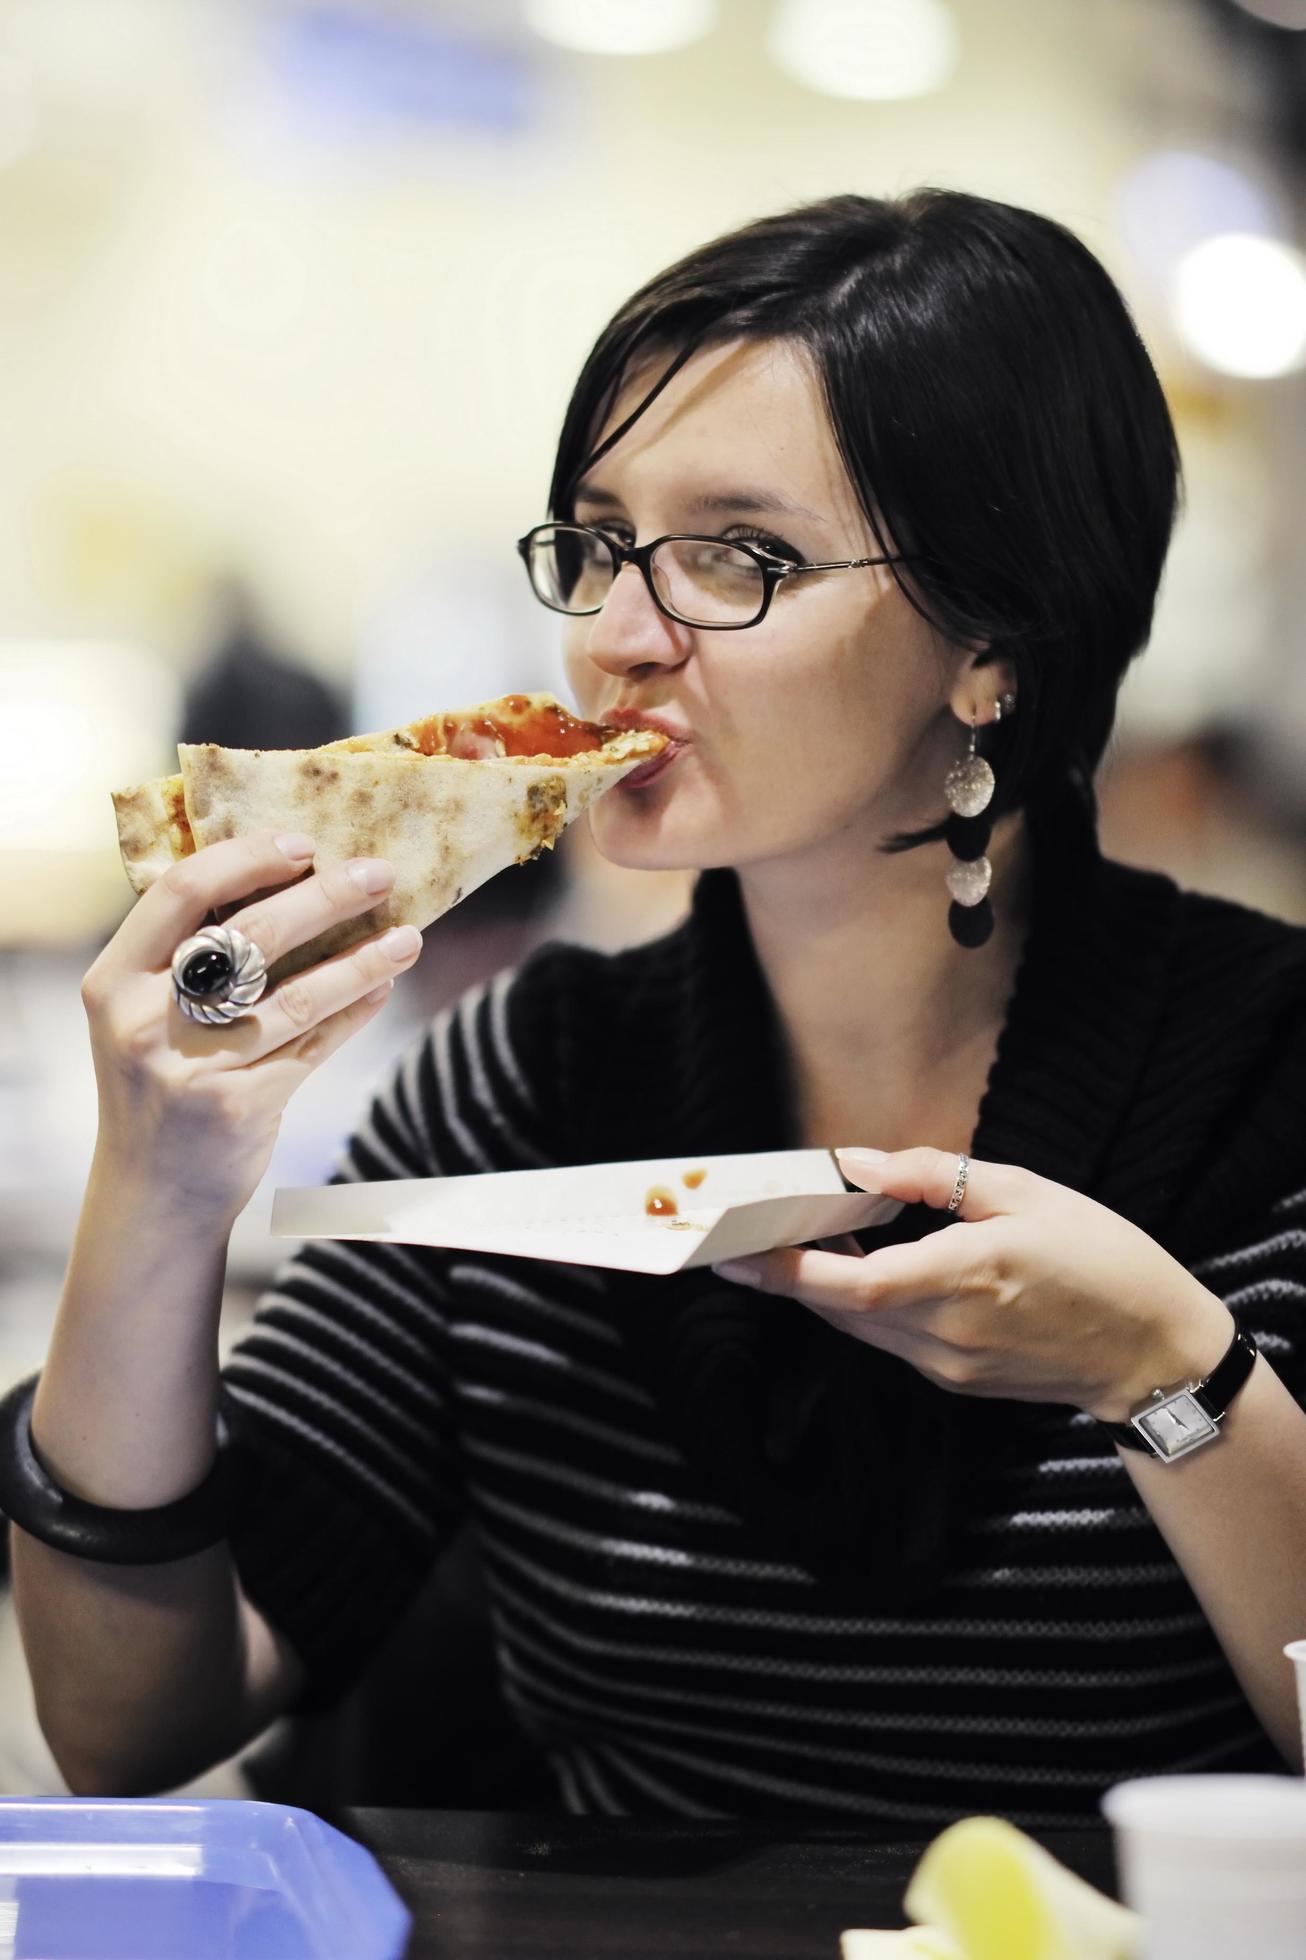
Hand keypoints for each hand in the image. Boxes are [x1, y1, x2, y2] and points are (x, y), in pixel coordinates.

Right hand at [82, 830, 423, 1219]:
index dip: (248, 858)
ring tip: (409, 936)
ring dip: (363, 960)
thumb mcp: (141, 1013)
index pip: (182, 892)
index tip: (305, 843)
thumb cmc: (159, 1081)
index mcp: (114, 980)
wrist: (151, 1193)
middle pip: (250, 936)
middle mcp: (146, 1020)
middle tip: (379, 873)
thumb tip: (284, 879)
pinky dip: (355, 1010)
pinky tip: (384, 985)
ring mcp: (194, 1066)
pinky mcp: (241, 1105)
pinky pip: (313, 1045)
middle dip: (325, 896)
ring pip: (298, 995)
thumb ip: (185, 955)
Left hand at [712, 1146, 1233, 1421]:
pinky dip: (861, 1303)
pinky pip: (887, 1339)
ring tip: (802, 1236)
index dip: (787, 1271)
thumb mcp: (1026, 1192)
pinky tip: (861, 1265)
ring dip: (822, 1287)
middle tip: (747, 1229)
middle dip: (786, 1272)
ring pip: (858, 1326)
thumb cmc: (1101, 1258)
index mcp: (967, 1277)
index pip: (855, 1284)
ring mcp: (948, 1365)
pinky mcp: (954, 1380)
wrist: (1152, 1352)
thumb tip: (859, 1163)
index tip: (734, 1251)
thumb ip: (935, 1177)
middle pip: (839, 1308)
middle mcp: (948, 1333)